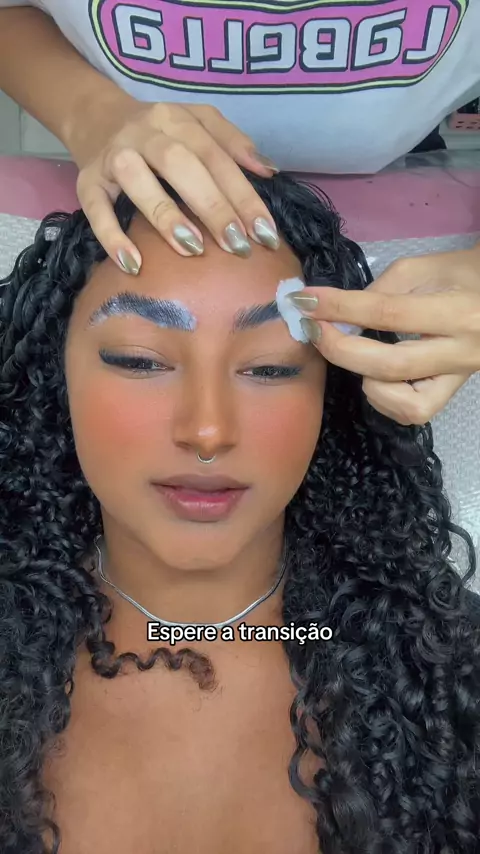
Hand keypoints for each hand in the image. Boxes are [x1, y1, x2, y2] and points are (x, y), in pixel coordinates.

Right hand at [72, 97, 279, 271]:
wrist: (94, 116)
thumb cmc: (159, 134)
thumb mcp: (197, 125)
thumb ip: (233, 143)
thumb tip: (268, 172)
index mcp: (177, 119)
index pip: (215, 155)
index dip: (243, 194)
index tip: (265, 232)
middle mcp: (145, 132)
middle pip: (181, 164)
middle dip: (212, 206)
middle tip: (237, 245)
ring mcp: (112, 155)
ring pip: (137, 180)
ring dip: (166, 214)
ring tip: (193, 248)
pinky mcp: (86, 181)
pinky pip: (95, 208)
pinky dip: (112, 237)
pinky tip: (133, 264)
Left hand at [289, 246, 479, 424]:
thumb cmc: (463, 274)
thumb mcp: (423, 268)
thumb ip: (381, 291)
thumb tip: (340, 315)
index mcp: (457, 312)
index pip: (388, 313)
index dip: (340, 308)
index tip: (306, 301)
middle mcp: (461, 352)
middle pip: (390, 365)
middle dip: (340, 349)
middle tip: (314, 330)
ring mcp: (458, 379)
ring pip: (404, 404)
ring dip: (366, 381)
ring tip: (355, 355)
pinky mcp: (451, 394)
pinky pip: (414, 412)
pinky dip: (385, 398)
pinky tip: (375, 375)